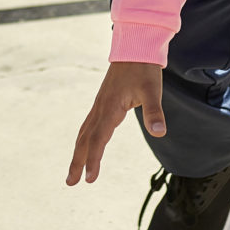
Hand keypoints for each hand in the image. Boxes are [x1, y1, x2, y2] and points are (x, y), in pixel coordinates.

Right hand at [68, 60, 165, 185]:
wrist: (135, 47)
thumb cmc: (144, 69)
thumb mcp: (152, 90)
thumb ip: (154, 112)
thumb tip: (159, 132)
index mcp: (110, 108)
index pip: (98, 139)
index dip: (93, 160)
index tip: (90, 179)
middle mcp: (100, 108)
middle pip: (85, 140)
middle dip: (77, 162)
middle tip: (70, 183)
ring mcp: (99, 105)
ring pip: (84, 133)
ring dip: (78, 153)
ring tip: (73, 171)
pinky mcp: (102, 103)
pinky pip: (89, 125)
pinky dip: (84, 140)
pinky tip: (86, 146)